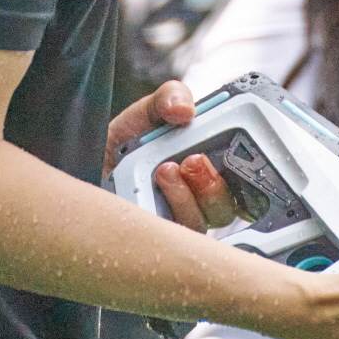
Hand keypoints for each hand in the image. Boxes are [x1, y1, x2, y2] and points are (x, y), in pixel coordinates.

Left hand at [105, 80, 237, 229]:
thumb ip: (169, 99)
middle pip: (227, 208)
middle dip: (214, 186)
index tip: (241, 151)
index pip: (246, 181)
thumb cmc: (124, 144)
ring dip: (186, 197)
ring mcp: (178, 223)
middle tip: (192, 161)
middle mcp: (200, 201)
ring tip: (163, 170)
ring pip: (201, 224)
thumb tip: (186, 109)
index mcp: (209, 169)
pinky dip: (164, 212)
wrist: (85, 166)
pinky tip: (151, 192)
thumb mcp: (147, 112)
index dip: (252, 172)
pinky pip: (171, 238)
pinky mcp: (156, 240)